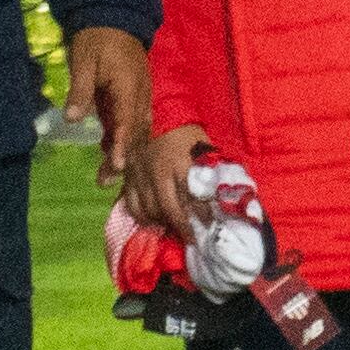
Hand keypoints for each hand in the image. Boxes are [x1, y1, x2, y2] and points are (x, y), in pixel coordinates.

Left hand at [66, 23, 154, 193]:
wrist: (115, 19)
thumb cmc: (98, 39)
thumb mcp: (83, 61)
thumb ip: (80, 91)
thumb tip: (71, 119)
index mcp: (129, 88)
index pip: (128, 122)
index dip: (122, 145)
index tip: (117, 165)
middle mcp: (140, 96)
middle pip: (134, 133)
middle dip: (121, 158)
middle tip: (105, 181)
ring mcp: (139, 97)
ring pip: (134, 131)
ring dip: (122, 152)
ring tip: (106, 176)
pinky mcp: (133, 97)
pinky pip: (131, 123)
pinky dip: (122, 139)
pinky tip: (107, 153)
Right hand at [123, 118, 208, 233]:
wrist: (157, 112)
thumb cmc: (186, 133)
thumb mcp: (202, 148)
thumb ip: (208, 171)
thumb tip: (221, 195)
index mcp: (181, 164)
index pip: (193, 197)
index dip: (203, 215)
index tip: (210, 226)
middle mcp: (159, 172)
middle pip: (169, 209)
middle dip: (183, 227)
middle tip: (192, 238)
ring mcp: (141, 175)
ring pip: (149, 209)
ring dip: (162, 222)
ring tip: (172, 229)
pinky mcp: (128, 176)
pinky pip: (132, 204)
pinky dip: (141, 216)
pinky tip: (152, 221)